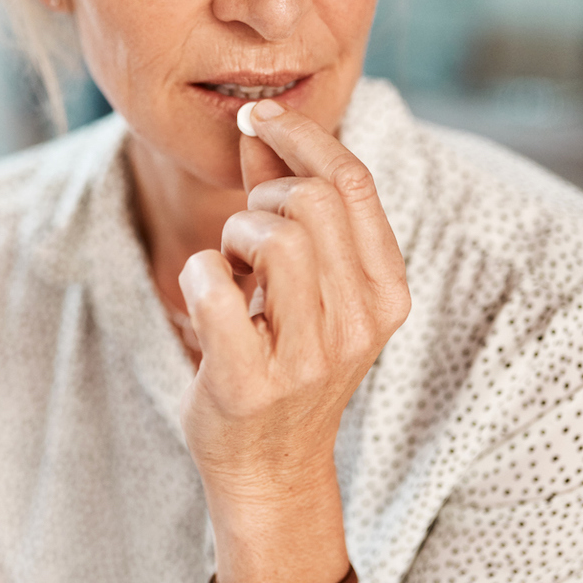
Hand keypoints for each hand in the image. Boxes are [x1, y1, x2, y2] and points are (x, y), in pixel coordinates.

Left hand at [179, 100, 409, 582]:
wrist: (269, 465)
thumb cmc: (284, 358)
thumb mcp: (306, 282)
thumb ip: (285, 202)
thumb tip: (257, 126)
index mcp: (385, 291)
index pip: (354, 182)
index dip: (301, 135)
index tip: (257, 116)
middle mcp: (360, 323)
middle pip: (311, 202)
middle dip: (262, 197)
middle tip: (245, 234)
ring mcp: (309, 359)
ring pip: (274, 240)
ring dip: (234, 237)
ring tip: (234, 269)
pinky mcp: (250, 385)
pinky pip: (215, 292)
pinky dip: (197, 275)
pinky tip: (204, 291)